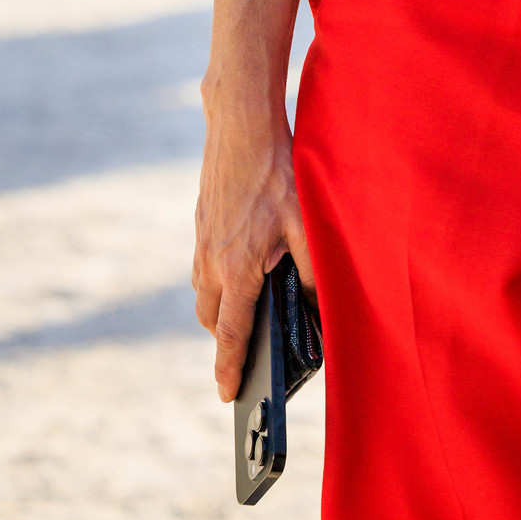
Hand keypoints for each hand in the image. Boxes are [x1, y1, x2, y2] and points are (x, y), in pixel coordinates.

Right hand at [193, 85, 315, 400]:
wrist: (240, 123)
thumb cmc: (277, 170)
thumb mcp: (305, 220)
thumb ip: (313, 268)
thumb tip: (319, 306)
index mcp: (237, 267)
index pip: (230, 333)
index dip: (230, 367)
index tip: (228, 395)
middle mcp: (211, 260)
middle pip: (212, 317)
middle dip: (225, 338)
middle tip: (243, 351)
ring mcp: (202, 239)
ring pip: (205, 290)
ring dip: (220, 306)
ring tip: (246, 309)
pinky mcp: (201, 220)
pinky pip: (204, 264)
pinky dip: (217, 277)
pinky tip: (240, 261)